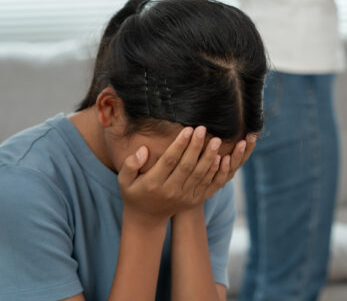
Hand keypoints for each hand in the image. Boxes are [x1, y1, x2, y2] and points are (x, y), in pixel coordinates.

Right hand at [118, 127, 252, 222]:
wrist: (148, 217)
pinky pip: (208, 185)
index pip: (169, 161)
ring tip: (216, 140)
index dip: (179, 145)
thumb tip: (143, 150)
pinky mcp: (195, 200)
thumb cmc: (135, 192)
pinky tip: (222, 158)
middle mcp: (171, 191)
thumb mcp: (124, 181)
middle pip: (187, 166)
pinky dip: (216, 172)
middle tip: (203, 128)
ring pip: (200, 175)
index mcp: (153, 184)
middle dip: (196, 147)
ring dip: (209, 157)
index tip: (187, 129)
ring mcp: (184, 197)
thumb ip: (130, 164)